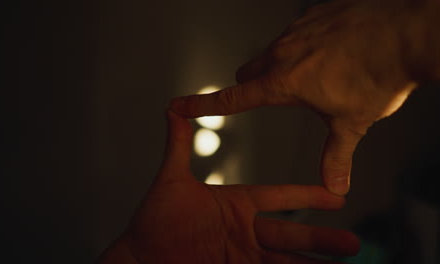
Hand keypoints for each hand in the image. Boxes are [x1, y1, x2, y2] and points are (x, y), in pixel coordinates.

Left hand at [98, 111, 358, 263]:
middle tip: (353, 244)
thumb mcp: (171, 180)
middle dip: (322, 240)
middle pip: (292, 235)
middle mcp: (245, 232)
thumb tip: (173, 108)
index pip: (280, 198)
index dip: (307, 197)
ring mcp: (242, 256)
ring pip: (286, 261)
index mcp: (237, 204)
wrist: (141, 258)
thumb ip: (178, 145)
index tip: (336, 197)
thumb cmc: (154, 221)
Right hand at [169, 0, 423, 194]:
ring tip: (320, 72)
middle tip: (280, 95)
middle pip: (247, 72)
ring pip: (270, 52)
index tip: (178, 105)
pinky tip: (333, 50)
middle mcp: (281, 53)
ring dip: (281, 65)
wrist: (408, 33)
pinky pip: (295, 32)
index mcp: (283, 83)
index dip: (203, 105)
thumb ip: (337, 155)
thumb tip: (335, 188)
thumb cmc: (377, 78)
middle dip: (252, 85)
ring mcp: (296, 30)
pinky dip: (303, 45)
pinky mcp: (312, 15)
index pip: (232, 97)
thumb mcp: (352, 122)